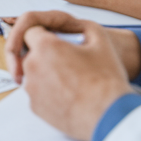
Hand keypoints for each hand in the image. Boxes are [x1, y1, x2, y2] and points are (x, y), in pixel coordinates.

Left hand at [19, 19, 134, 140]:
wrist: (109, 115)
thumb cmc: (106, 79)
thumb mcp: (99, 39)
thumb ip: (77, 25)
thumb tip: (68, 26)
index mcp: (45, 47)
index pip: (31, 30)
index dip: (44, 33)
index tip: (56, 40)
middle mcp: (32, 66)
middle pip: (31, 52)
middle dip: (45, 53)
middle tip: (68, 61)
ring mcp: (32, 89)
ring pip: (33, 73)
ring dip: (47, 72)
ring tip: (72, 79)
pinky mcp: (35, 107)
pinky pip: (38, 92)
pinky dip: (48, 91)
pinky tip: (69, 94)